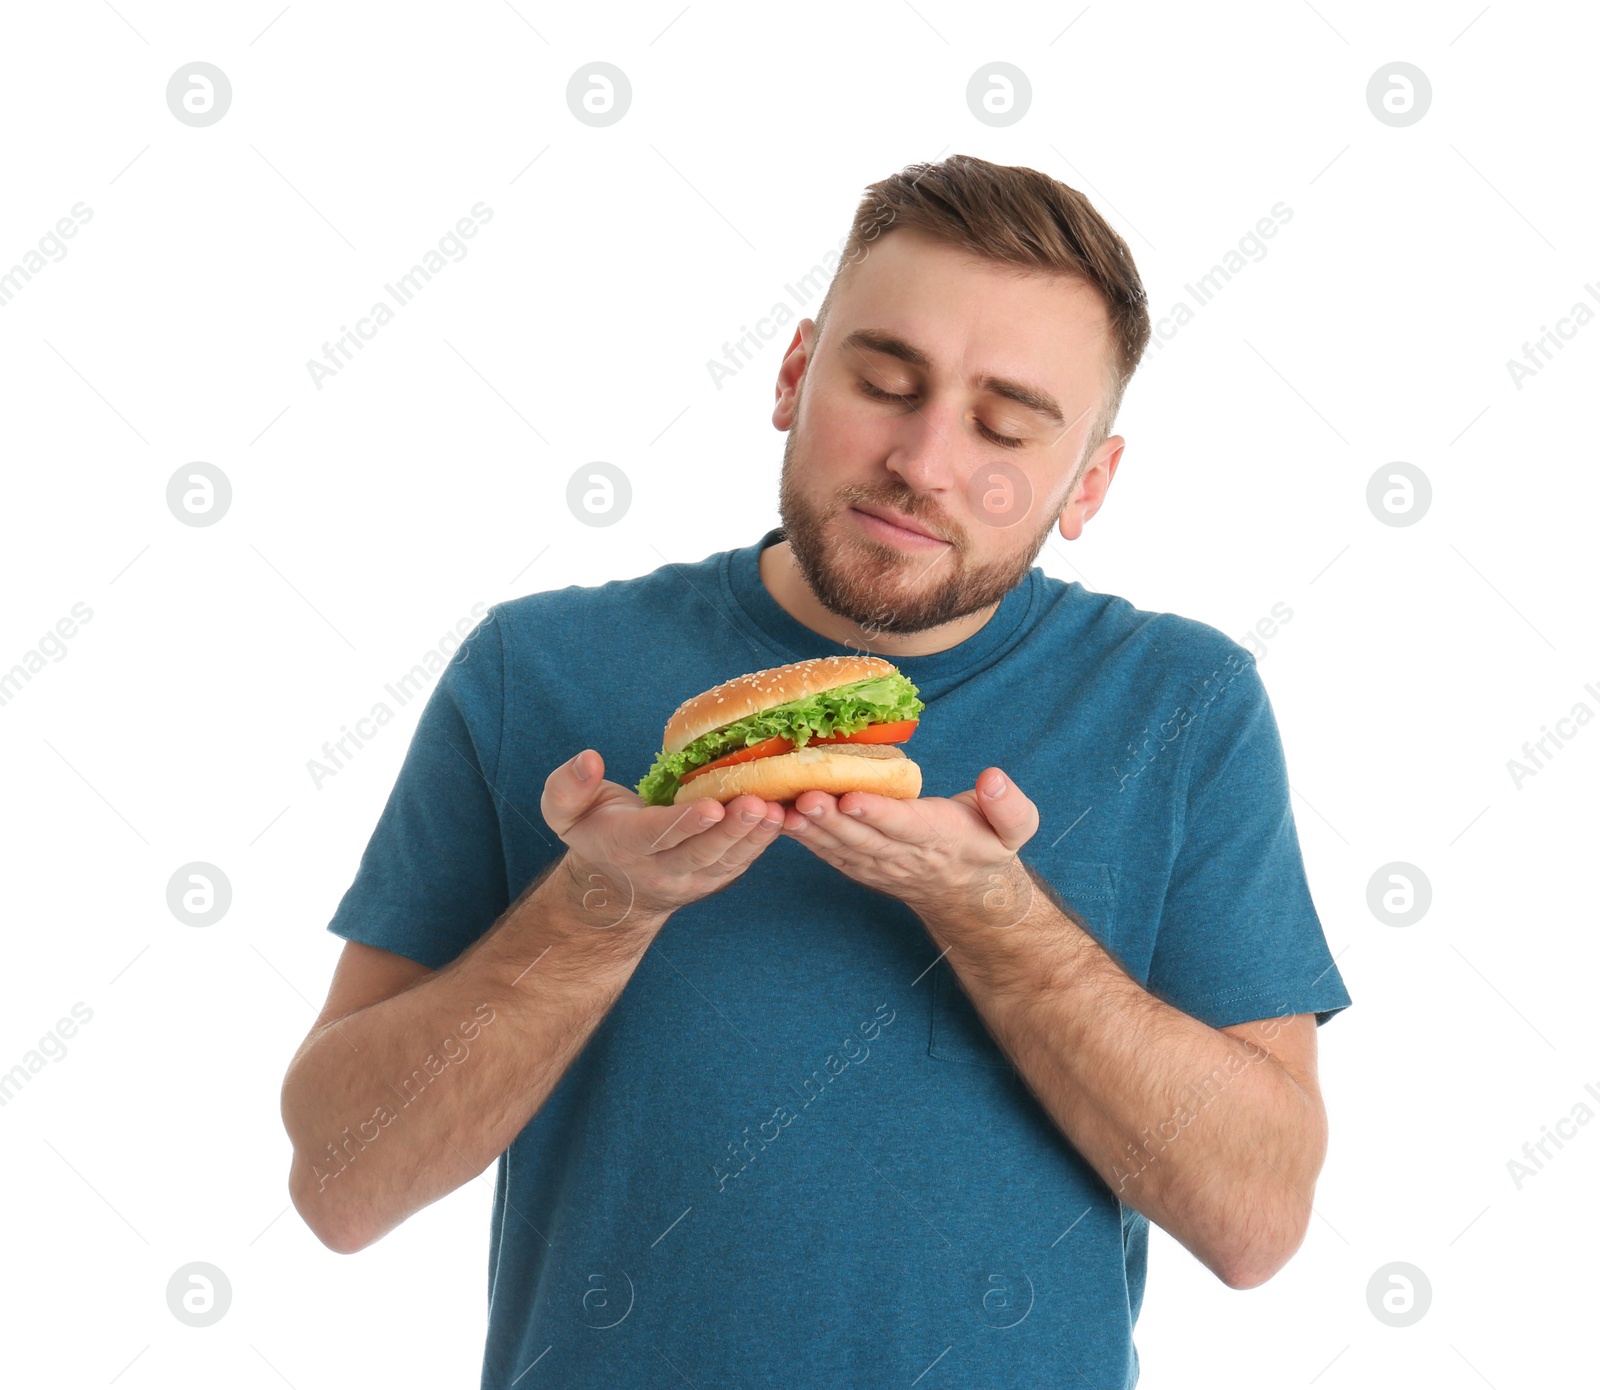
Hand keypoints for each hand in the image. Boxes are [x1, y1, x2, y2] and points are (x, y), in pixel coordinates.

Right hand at [540, 749, 787, 929]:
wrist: (616, 887)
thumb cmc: (595, 831)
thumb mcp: (564, 811)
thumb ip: (567, 786)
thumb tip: (588, 759)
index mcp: (625, 847)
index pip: (656, 836)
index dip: (684, 822)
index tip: (710, 805)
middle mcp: (662, 870)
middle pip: (700, 852)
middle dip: (730, 829)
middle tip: (757, 804)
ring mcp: (694, 879)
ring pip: (727, 861)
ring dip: (755, 837)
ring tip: (779, 810)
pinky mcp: (717, 877)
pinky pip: (742, 862)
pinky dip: (764, 842)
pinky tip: (785, 816)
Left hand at [776, 767, 1039, 922]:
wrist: (968, 894)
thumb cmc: (987, 846)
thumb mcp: (1015, 829)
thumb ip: (1009, 807)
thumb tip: (994, 778)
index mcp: (940, 838)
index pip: (905, 825)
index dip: (878, 812)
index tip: (853, 796)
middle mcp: (902, 855)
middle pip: (862, 837)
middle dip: (831, 818)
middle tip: (803, 796)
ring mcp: (876, 865)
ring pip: (838, 846)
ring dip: (808, 829)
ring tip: (780, 805)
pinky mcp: (857, 866)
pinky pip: (827, 852)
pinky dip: (801, 837)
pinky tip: (776, 817)